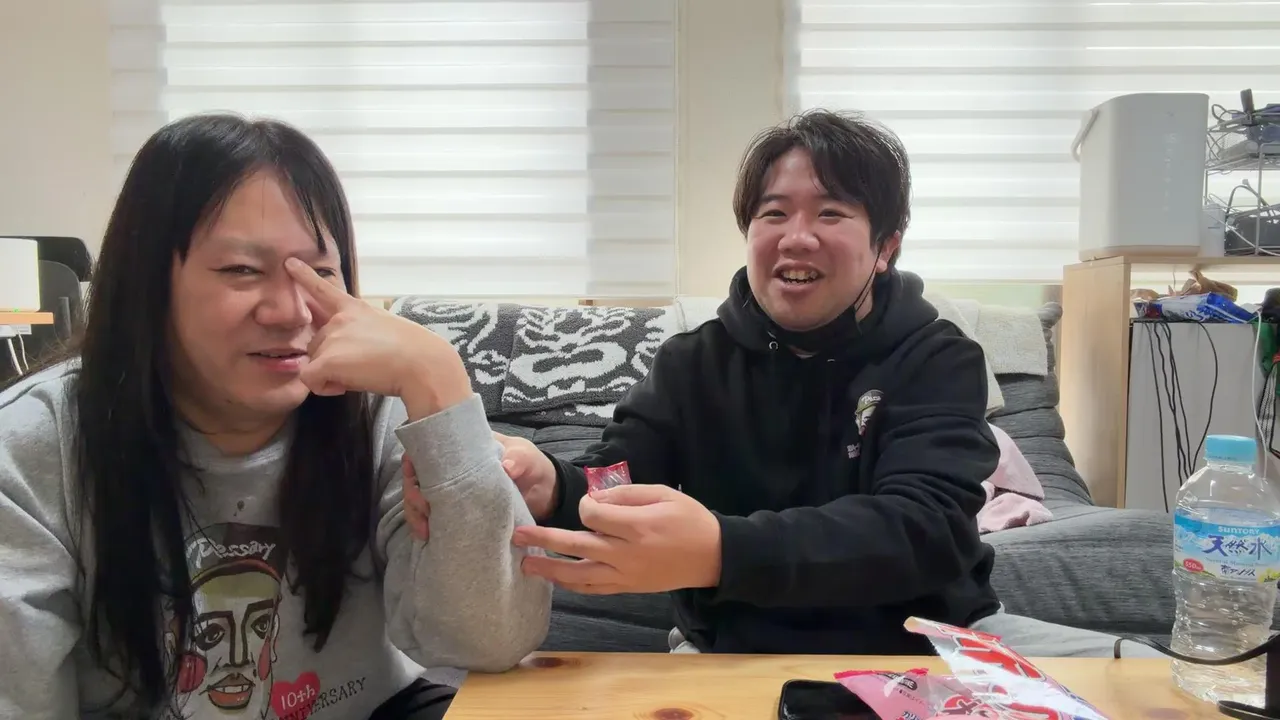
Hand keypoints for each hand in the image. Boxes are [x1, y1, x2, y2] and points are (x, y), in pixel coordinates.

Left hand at [285, 258, 470, 418]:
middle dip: (331, 359)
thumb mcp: (387, 329)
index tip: (289, 263)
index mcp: (356, 309)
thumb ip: (363, 332)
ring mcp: (333, 338)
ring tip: (359, 376)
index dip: (305, 276)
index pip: (324, 290)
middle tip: (359, 369)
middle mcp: (340, 320)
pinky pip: (310, 379)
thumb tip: (352, 353)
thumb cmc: (414, 351)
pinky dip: (324, 387)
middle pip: (317, 343)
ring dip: (330, 373)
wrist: (422, 363)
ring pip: (314, 362)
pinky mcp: (328, 360)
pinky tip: (344, 387)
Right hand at [401, 432, 556, 539]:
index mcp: (465, 448)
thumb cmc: (533, 466)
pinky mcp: (460, 511)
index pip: (429, 448)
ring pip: (422, 498)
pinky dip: (428, 526)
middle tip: (424, 512)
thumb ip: (518, 459)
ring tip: (424, 531)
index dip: (415, 462)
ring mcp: (455, 490)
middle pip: (419, 476)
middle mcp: (454, 468)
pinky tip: (427, 537)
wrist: (547, 494)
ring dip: (417, 513)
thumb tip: (505, 466)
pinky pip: (436, 516)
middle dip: (414, 494)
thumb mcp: (527, 458)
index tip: (416, 479)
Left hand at [511, 484, 721, 594]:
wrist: (713, 556)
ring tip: (525, 564)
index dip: (586, 504)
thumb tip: (593, 498)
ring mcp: (626, 575)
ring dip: (549, 569)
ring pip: (579, 575)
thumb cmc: (689, 519)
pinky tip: (555, 579)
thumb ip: (625, 494)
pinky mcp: (627, 588)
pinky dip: (572, 584)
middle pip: (576, 546)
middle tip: (517, 535)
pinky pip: (593, 588)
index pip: (592, 514)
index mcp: (636, 526)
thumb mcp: (662, 493)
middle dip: (544, 539)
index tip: (593, 501)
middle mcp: (626, 554)